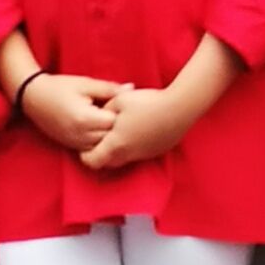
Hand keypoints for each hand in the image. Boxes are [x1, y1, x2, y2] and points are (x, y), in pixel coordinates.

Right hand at [18, 70, 124, 154]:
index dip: (120, 113)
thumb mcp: (86, 84)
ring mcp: (75, 143)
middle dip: (116, 126)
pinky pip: (92, 150)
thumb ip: (109, 89)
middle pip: (110, 137)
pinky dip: (98, 141)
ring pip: (102, 146)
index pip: (114, 122)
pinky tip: (98, 129)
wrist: (33, 97)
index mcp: (85, 118)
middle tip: (119, 113)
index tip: (121, 104)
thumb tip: (131, 88)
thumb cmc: (60, 87)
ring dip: (107, 135)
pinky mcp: (71, 146)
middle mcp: (80, 135)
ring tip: (108, 121)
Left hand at [79, 79, 195, 170]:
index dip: (85, 155)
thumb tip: (100, 117)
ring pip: (123, 160)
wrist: (180, 108)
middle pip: (106, 163)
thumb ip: (104, 111)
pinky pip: (138, 154)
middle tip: (100, 138)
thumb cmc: (147, 103)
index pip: (92, 161)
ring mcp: (143, 155)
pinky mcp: (156, 152)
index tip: (84, 145)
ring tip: (119, 132)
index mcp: (116, 144)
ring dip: (117, 151)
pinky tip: (138, 130)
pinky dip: (132, 147)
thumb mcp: (119, 101)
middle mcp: (128, 154)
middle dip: (100, 154)